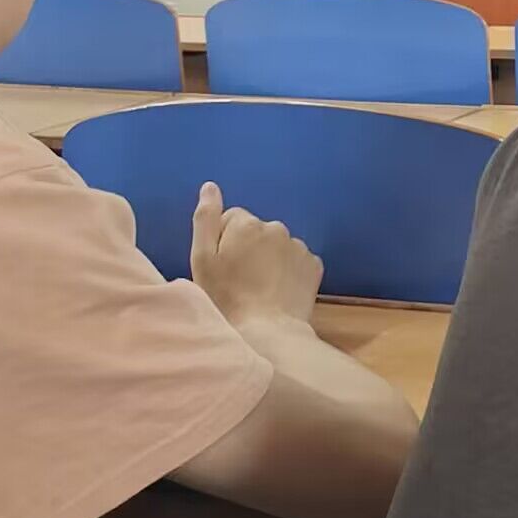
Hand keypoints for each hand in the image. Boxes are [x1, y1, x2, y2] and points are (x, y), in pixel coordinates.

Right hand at [189, 181, 322, 328]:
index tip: (221, 266)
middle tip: (239, 279)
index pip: (231, 219)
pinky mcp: (315, 265)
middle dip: (248, 248)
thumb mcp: (202, 259)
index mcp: (248, 223)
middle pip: (256, 231)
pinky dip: (288, 271)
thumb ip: (205, 218)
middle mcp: (277, 227)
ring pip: (278, 246)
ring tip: (259, 288)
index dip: (223, 241)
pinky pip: (297, 261)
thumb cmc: (226, 297)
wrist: (267, 331)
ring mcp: (299, 246)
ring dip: (269, 259)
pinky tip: (278, 291)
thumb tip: (210, 186)